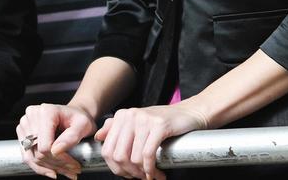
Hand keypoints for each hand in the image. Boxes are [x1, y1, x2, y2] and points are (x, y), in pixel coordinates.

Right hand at [17, 103, 97, 178]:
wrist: (73, 115)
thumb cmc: (78, 118)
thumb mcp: (83, 124)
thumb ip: (72, 136)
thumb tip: (56, 150)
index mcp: (46, 111)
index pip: (45, 145)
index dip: (59, 159)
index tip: (73, 165)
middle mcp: (32, 116)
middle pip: (38, 153)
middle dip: (57, 166)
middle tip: (73, 171)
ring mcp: (25, 124)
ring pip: (32, 157)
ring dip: (48, 169)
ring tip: (65, 171)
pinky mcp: (23, 133)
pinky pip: (27, 156)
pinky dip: (40, 167)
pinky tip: (53, 170)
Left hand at [93, 104, 208, 179]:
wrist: (189, 113)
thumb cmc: (164, 122)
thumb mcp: (138, 123)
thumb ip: (116, 128)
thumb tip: (98, 137)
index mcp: (122, 116)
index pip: (107, 150)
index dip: (117, 168)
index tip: (129, 174)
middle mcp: (130, 115)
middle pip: (119, 156)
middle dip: (130, 173)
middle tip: (141, 177)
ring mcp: (144, 119)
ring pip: (134, 158)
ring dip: (143, 173)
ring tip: (152, 176)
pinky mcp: (159, 125)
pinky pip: (148, 154)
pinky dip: (151, 169)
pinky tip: (157, 173)